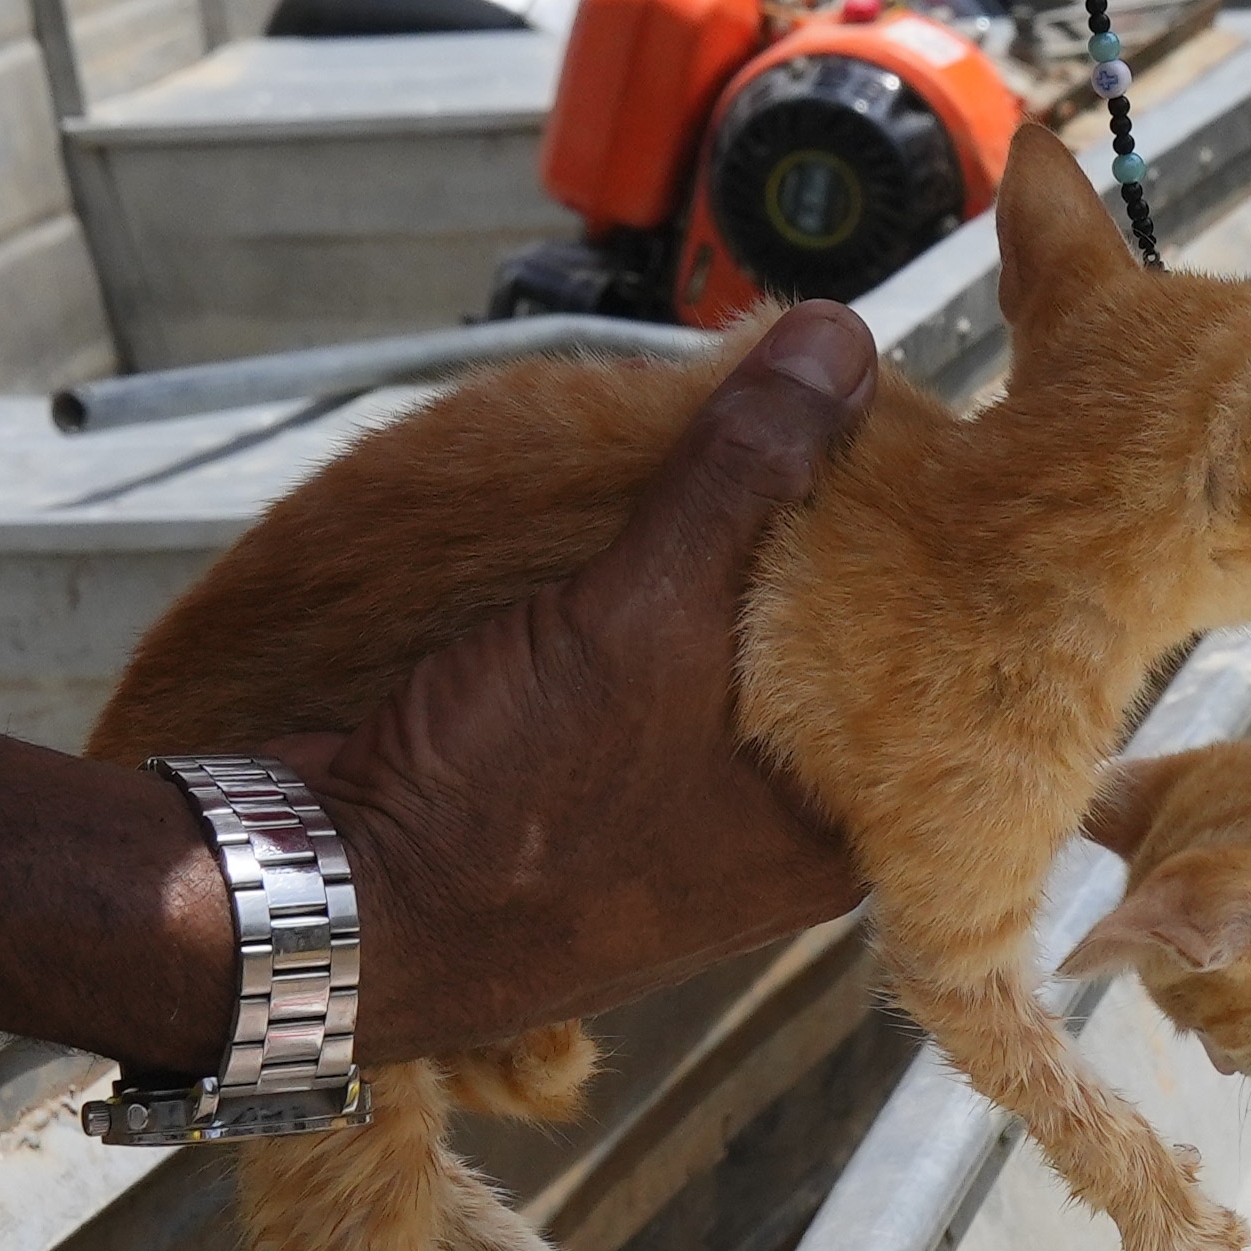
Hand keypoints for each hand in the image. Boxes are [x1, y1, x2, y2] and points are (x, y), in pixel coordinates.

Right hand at [277, 311, 881, 1059]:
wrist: (315, 907)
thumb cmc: (504, 809)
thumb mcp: (642, 617)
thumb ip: (744, 475)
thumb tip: (840, 343)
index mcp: (834, 841)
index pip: (935, 683)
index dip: (934, 566)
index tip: (931, 450)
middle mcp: (776, 844)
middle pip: (838, 662)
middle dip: (827, 546)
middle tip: (836, 420)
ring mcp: (683, 826)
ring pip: (740, 661)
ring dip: (728, 564)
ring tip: (744, 441)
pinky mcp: (594, 794)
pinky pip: (657, 676)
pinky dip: (657, 602)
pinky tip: (653, 514)